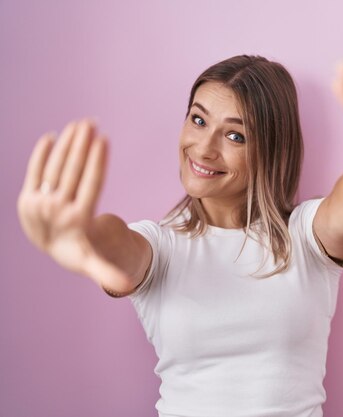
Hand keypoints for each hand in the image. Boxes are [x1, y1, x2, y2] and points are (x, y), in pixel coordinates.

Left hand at [17, 120, 128, 287]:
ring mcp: (38, 202)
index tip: (104, 140)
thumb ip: (107, 273)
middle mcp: (56, 209)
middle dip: (82, 144)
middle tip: (91, 123)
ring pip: (54, 167)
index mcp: (76, 220)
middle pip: (71, 170)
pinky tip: (52, 137)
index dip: (97, 160)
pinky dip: (41, 154)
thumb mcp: (94, 263)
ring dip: (66, 143)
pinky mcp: (26, 196)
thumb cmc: (80, 251)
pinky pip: (34, 171)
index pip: (90, 184)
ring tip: (79, 124)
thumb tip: (125, 286)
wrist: (52, 251)